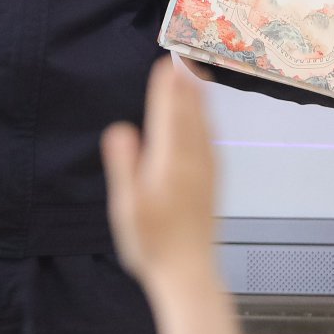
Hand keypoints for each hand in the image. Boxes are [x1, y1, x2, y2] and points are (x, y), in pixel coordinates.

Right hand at [103, 56, 237, 333]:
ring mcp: (207, 174)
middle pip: (190, 115)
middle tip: (183, 58)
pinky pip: (212, 142)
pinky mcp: (213, 184)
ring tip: (196, 78)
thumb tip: (120, 129)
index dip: (166, 89)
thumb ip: (125, 166)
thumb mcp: (127, 207)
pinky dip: (208, 123)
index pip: (168, 117)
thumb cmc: (153, 245)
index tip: (165, 64)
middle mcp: (193, 164)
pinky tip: (206, 121)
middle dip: (185, 86)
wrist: (189, 274)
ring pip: (205, 127)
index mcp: (170, 165)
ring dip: (199, 100)